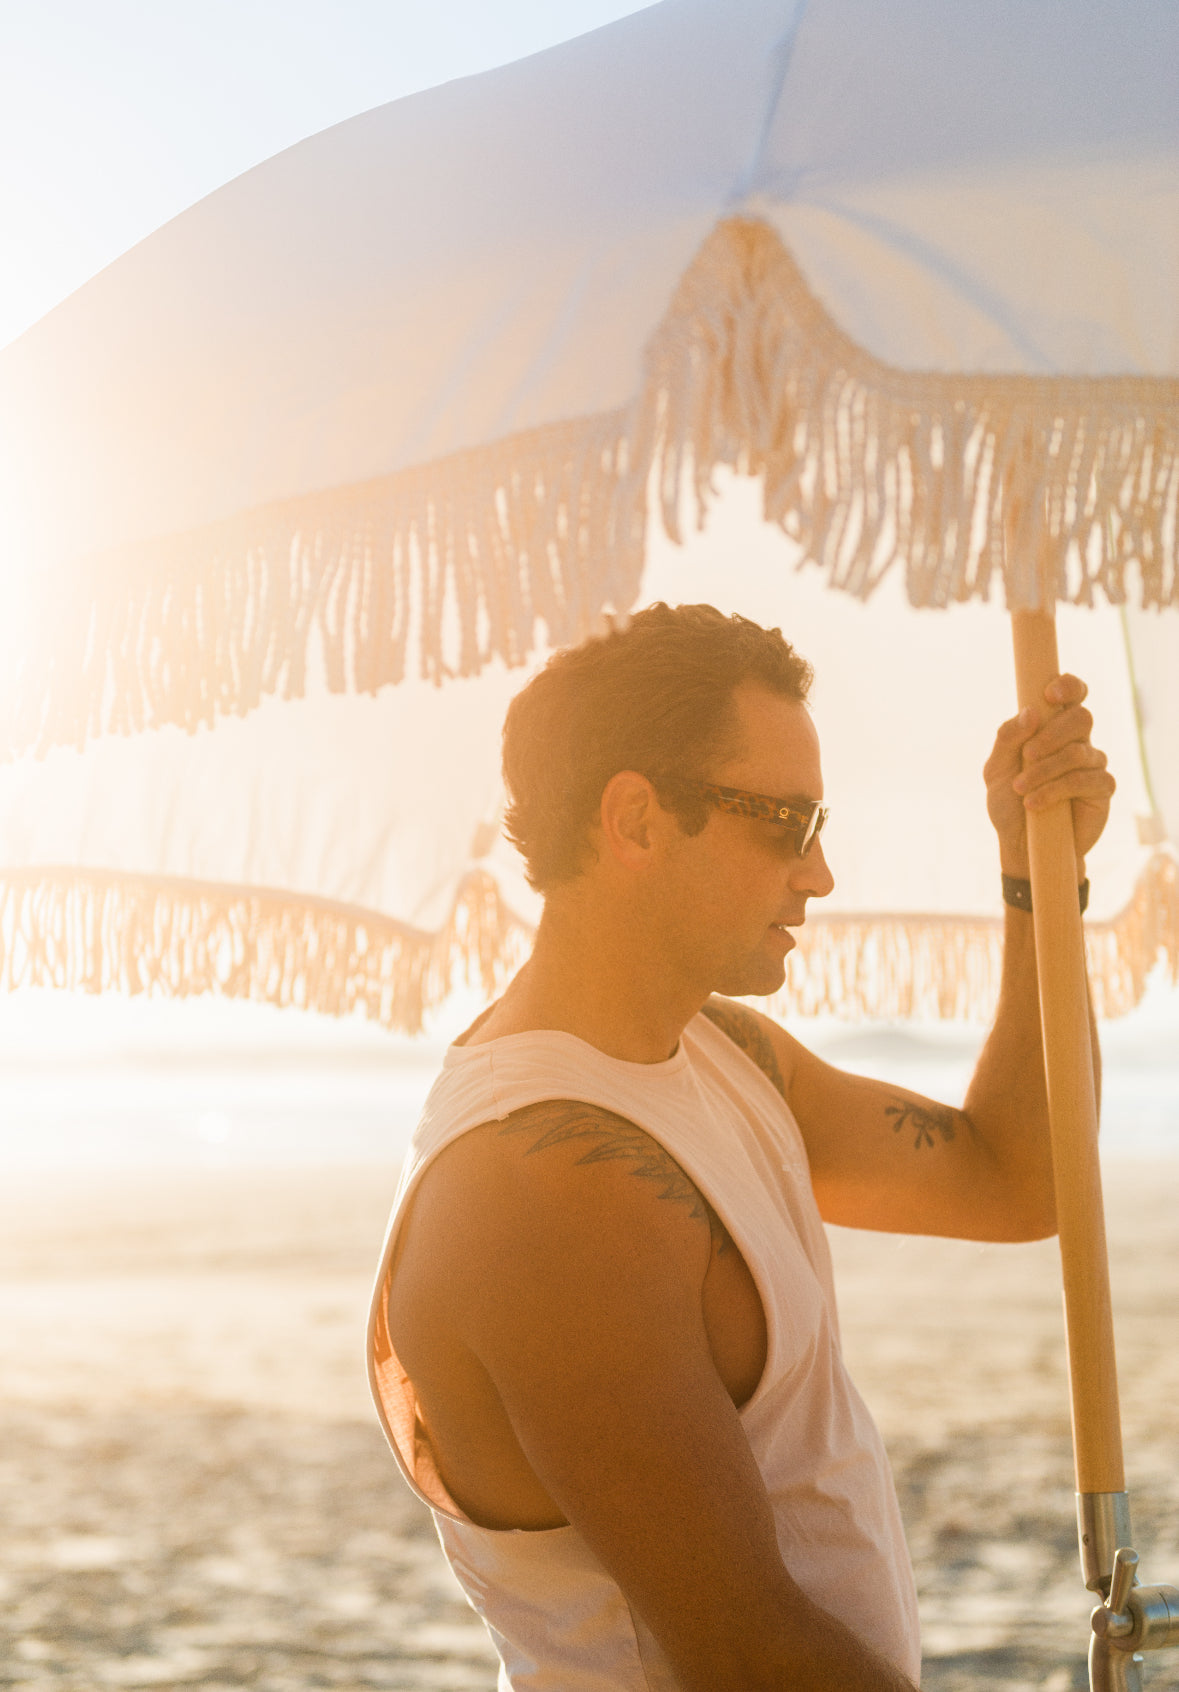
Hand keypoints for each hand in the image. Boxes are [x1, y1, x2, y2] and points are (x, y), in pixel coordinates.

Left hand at [984, 675, 1114, 879]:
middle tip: (1028, 755)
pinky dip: (1056, 790)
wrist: (1019, 845)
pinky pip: (1087, 780)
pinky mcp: (1102, 790)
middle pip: (1081, 718)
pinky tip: (1035, 803)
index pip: (1072, 694)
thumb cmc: (1007, 803)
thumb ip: (1008, 738)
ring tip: (1020, 789)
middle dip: (1052, 734)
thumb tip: (1031, 712)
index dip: (1068, 686)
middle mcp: (1076, 741)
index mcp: (1051, 728)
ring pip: (1079, 752)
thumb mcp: (995, 770)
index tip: (1049, 695)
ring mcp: (1092, 765)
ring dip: (1045, 770)